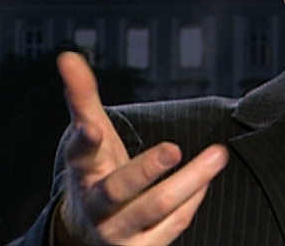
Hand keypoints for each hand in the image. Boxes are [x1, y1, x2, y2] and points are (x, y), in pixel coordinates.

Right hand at [55, 52, 228, 245]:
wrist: (88, 232)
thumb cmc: (95, 173)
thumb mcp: (89, 136)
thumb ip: (82, 98)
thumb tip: (68, 57)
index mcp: (83, 172)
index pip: (79, 155)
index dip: (85, 141)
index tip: (92, 127)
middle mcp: (97, 206)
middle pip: (119, 189)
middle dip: (145, 169)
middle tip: (173, 148)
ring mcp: (118, 231)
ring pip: (154, 208)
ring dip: (190, 182)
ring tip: (217, 155)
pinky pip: (171, 226)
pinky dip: (191, 203)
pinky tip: (205, 182)